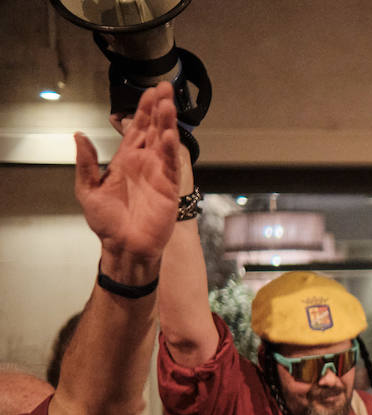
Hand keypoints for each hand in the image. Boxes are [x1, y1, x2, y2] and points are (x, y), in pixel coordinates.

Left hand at [75, 82, 178, 271]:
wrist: (123, 246)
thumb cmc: (107, 222)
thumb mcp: (87, 189)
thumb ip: (86, 163)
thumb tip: (79, 135)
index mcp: (126, 160)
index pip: (136, 129)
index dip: (142, 110)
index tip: (150, 92)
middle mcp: (145, 163)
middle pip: (154, 130)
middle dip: (159, 109)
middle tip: (166, 88)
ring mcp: (158, 174)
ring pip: (164, 142)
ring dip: (167, 123)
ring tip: (168, 104)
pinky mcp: (168, 188)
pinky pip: (170, 165)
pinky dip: (170, 149)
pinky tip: (169, 134)